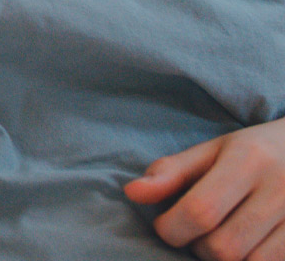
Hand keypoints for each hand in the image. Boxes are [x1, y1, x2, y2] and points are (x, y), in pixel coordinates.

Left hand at [125, 118, 284, 259]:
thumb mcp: (212, 151)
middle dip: (198, 247)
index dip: (171, 228)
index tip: (165, 226)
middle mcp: (280, 189)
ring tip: (221, 240)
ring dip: (225, 260)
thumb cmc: (253, 152)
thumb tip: (131, 193)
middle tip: (196, 234)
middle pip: (224, 246)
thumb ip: (171, 172)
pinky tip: (245, 246)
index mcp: (248, 160)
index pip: (200, 210)